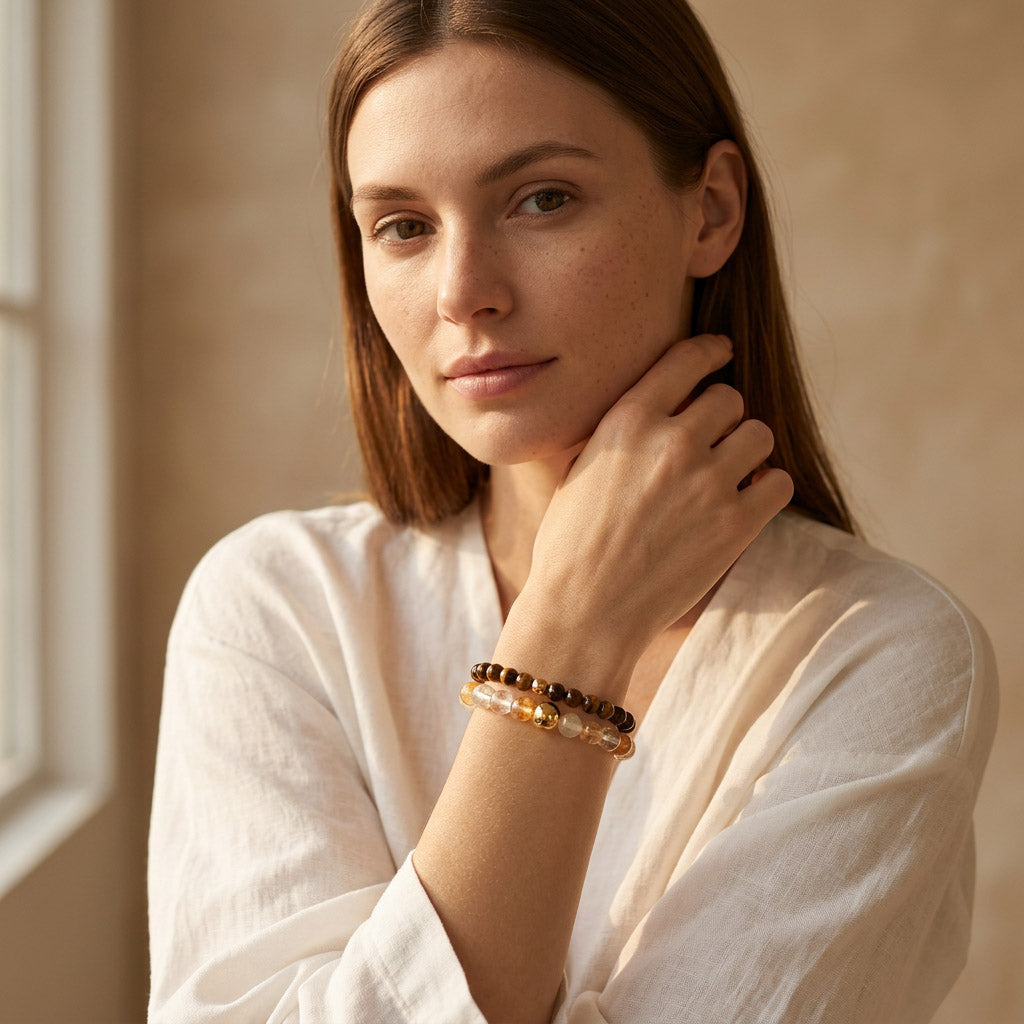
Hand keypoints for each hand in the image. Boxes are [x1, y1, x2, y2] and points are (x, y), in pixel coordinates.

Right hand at [510, 334, 793, 680]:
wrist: (585, 610)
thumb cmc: (569, 544)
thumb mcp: (579, 470)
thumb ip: (619, 433)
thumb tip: (653, 409)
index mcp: (628, 421)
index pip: (687, 359)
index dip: (711, 351)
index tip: (722, 352)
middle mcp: (672, 442)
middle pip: (729, 398)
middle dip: (723, 415)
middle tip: (713, 438)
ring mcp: (708, 483)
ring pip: (759, 434)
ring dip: (747, 448)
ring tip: (730, 470)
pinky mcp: (736, 525)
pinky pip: (778, 483)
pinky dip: (767, 488)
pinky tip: (749, 498)